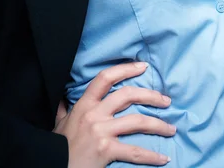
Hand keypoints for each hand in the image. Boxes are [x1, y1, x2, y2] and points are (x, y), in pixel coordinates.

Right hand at [53, 61, 174, 167]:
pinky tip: (164, 158)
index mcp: (84, 103)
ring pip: (137, 121)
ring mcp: (101, 131)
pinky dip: (152, 155)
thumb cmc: (58, 147)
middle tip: (166, 100)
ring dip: (158, 124)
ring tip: (171, 128)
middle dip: (151, 96)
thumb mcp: (59, 123)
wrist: (52, 166)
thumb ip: (65, 108)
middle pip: (128, 95)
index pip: (106, 78)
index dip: (126, 69)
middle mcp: (94, 113)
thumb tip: (65, 98)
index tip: (143, 66)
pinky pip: (135, 151)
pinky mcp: (106, 150)